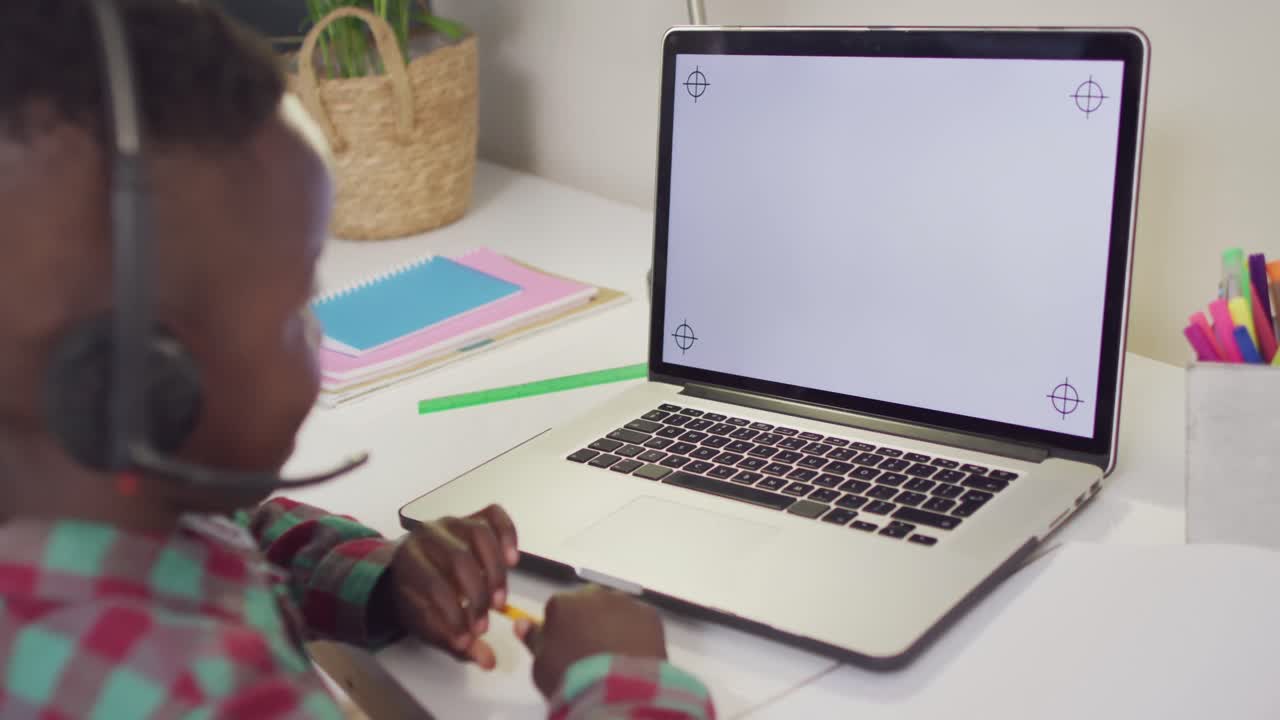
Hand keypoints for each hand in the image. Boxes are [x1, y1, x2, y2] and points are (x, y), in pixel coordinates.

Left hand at [390, 505, 518, 668]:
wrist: (403, 571)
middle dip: (477, 595)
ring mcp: (451, 523)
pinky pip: (493, 515)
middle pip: (460, 558)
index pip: (435, 584)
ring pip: (480, 533)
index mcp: (409, 561)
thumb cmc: (416, 599)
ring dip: (495, 570)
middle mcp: (428, 535)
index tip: (468, 637)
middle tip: (485, 621)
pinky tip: (512, 559)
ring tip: (499, 599)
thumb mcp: (426, 623)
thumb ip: (456, 641)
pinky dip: (508, 534)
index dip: (455, 614)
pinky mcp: (470, 517)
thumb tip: (488, 660)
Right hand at [514, 586, 666, 697]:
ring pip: (615, 610)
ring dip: (614, 625)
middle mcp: (593, 595)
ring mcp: (624, 603)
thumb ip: (534, 640)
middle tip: (592, 653)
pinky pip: (639, 620)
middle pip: (588, 604)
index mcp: (561, 604)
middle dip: (589, 622)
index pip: (558, 610)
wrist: (616, 690)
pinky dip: (637, 633)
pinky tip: (634, 654)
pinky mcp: (649, 615)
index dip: (563, 631)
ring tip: (616, 656)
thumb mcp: (541, 666)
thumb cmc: (571, 679)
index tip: (568, 650)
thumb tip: (522, 623)